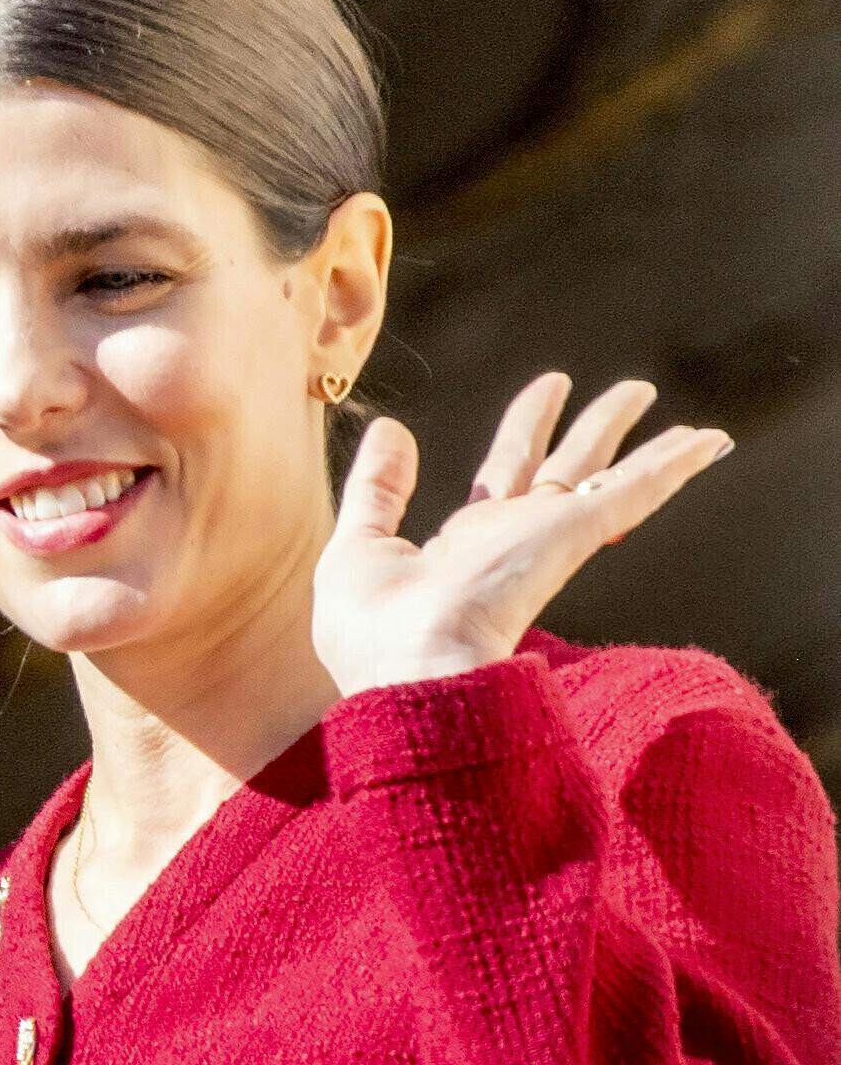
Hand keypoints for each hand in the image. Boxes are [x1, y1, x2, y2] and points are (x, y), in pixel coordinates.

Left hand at [315, 374, 732, 695]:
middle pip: (562, 466)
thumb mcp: (360, 547)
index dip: (525, 432)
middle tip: (629, 392)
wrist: (409, 672)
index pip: (502, 477)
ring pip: (602, 472)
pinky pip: (632, 491)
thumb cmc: (373, 633)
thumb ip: (377, 488)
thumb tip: (389, 429)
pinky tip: (705, 443)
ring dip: (639, 438)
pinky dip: (671, 466)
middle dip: (593, 427)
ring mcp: (544, 537)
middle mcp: (512, 538)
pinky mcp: (570, 535)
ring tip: (659, 397)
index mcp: (464, 545)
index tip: (548, 395)